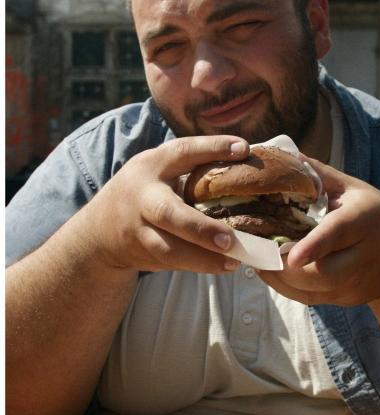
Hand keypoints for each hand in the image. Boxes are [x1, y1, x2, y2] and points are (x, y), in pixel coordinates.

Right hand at [78, 135, 249, 273]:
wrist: (99, 230)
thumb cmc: (145, 192)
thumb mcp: (159, 170)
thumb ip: (192, 166)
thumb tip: (245, 159)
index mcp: (151, 166)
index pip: (182, 152)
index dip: (212, 148)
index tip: (243, 149)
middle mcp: (142, 197)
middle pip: (167, 213)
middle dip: (199, 228)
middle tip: (230, 240)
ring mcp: (139, 229)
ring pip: (168, 248)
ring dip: (202, 257)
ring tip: (234, 260)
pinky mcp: (142, 253)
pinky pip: (172, 262)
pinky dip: (198, 265)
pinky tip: (223, 266)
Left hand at [257, 159, 379, 306]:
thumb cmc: (378, 217)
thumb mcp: (355, 190)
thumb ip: (321, 176)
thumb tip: (288, 155)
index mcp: (363, 221)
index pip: (337, 235)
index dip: (314, 247)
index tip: (291, 256)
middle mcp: (361, 258)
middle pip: (322, 273)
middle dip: (285, 268)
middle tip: (256, 251)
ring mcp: (353, 284)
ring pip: (310, 291)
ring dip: (278, 278)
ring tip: (256, 259)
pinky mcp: (344, 300)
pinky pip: (308, 299)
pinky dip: (284, 287)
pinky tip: (268, 271)